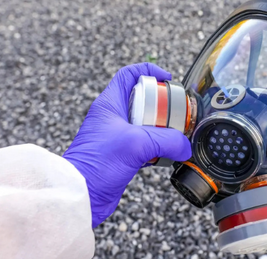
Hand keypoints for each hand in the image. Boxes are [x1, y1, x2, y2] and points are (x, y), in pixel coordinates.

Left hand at [63, 63, 191, 227]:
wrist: (82, 195)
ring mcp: (117, 136)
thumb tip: (184, 146)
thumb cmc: (97, 163)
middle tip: (176, 111)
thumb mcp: (136, 143)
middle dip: (162, 104)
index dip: (149, 72)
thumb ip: (166, 141)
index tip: (167, 79)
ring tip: (175, 134)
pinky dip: (157, 147)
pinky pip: (144, 144)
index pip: (129, 75)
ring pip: (145, 123)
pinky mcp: (122, 154)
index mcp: (110, 104)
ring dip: (161, 128)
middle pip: (142, 100)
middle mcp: (112, 117)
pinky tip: (166, 154)